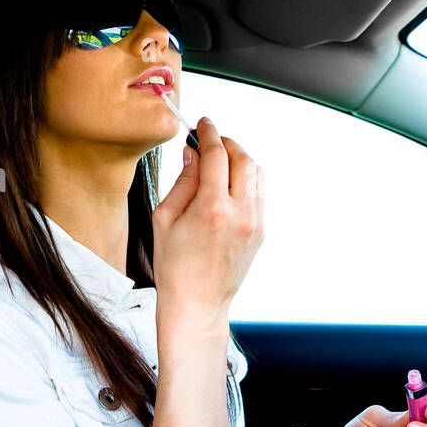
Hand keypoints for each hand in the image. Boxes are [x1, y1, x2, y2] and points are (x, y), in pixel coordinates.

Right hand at [151, 117, 264, 328]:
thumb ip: (182, 180)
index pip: (217, 155)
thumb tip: (193, 153)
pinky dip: (247, 180)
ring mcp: (255, 223)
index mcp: (212, 208)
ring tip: (220, 161)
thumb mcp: (165, 218)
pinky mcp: (261, 232)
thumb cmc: (174, 264)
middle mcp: (240, 213)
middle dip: (227, 143)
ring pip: (257, 174)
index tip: (203, 123)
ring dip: (240, 160)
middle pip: (243, 158)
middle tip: (211, 139)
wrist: (196, 303)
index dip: (209, 133)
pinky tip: (228, 184)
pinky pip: (259, 194)